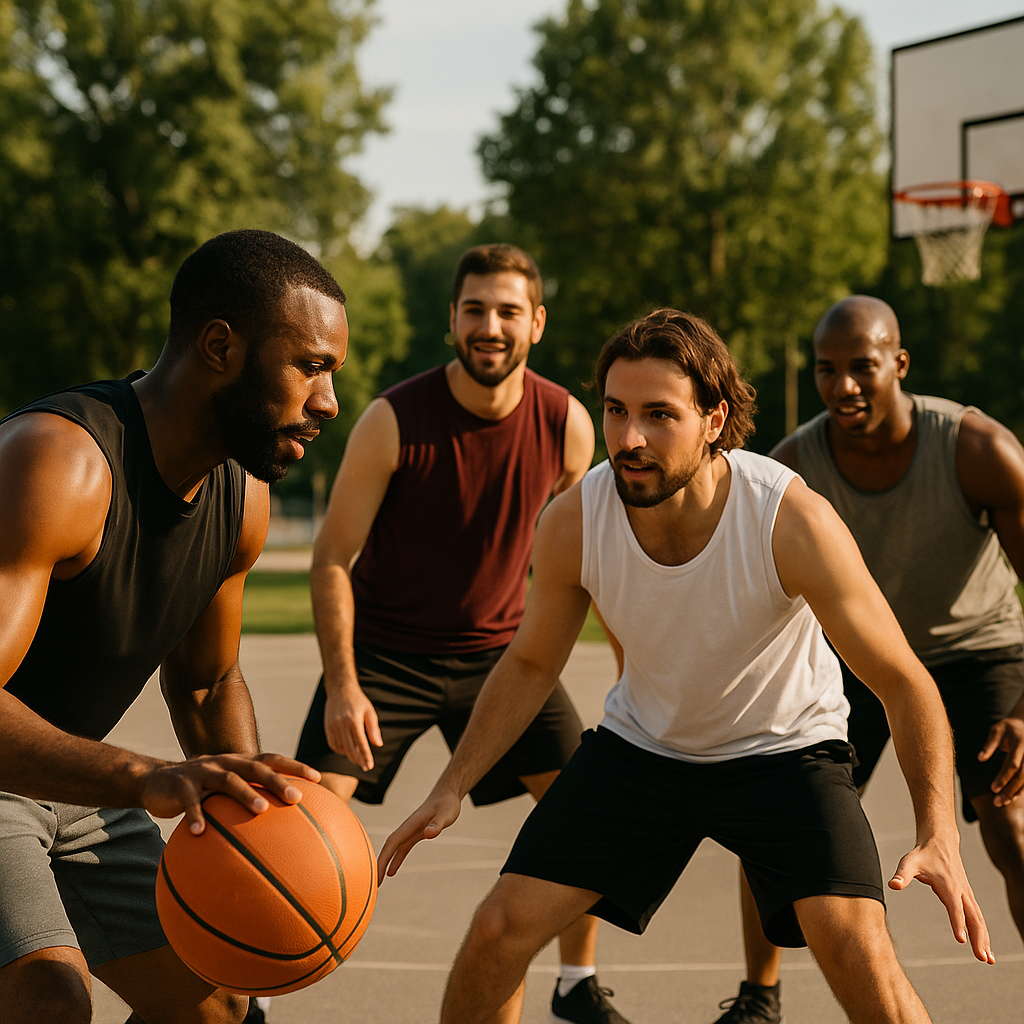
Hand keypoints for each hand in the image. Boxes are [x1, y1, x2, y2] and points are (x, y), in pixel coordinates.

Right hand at [140, 752, 321, 835]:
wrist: (154, 781)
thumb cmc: (199, 791)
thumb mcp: (222, 791)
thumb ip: (247, 799)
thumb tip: (278, 829)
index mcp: (238, 763)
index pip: (272, 759)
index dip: (295, 766)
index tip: (319, 779)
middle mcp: (224, 763)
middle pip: (256, 768)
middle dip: (278, 780)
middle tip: (296, 797)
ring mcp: (202, 772)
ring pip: (228, 781)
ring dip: (245, 794)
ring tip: (261, 810)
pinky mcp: (180, 786)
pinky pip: (189, 803)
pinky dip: (195, 817)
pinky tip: (200, 833)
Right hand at [324, 686, 382, 771]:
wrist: (340, 690)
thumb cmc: (358, 701)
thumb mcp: (370, 712)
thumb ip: (373, 729)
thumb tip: (378, 745)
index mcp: (353, 720)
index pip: (361, 743)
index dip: (365, 756)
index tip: (369, 766)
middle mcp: (341, 724)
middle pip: (350, 748)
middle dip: (359, 760)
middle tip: (366, 767)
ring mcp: (333, 726)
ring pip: (341, 748)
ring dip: (350, 756)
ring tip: (359, 760)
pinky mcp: (327, 727)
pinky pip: (333, 744)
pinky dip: (341, 750)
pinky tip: (348, 751)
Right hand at [376, 786, 461, 881]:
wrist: (447, 794)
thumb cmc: (447, 804)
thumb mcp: (445, 815)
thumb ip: (437, 824)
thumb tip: (428, 834)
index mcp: (410, 824)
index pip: (393, 843)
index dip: (383, 858)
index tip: (376, 874)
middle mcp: (407, 828)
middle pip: (389, 847)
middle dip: (379, 864)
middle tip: (372, 885)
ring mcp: (410, 831)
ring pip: (393, 849)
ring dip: (384, 863)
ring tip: (378, 882)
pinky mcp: (416, 834)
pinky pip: (402, 849)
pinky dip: (395, 860)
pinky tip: (391, 872)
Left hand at [888, 835, 994, 963]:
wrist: (940, 842)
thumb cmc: (923, 854)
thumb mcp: (909, 862)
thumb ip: (902, 875)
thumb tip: (893, 885)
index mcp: (948, 886)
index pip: (954, 908)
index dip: (958, 923)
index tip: (961, 940)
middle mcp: (961, 892)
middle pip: (973, 918)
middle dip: (979, 939)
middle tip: (982, 959)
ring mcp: (967, 895)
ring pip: (979, 920)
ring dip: (985, 939)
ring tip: (988, 960)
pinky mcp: (968, 897)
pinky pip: (978, 917)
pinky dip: (983, 932)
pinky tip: (985, 947)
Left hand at [978, 716, 1023, 805]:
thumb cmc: (1008, 727)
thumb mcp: (996, 730)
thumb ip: (989, 744)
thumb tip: (980, 759)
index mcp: (1021, 743)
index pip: (1013, 764)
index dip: (1003, 777)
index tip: (992, 789)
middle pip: (1022, 776)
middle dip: (1010, 790)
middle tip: (997, 802)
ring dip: (1016, 793)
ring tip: (1003, 803)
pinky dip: (1021, 789)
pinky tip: (1013, 797)